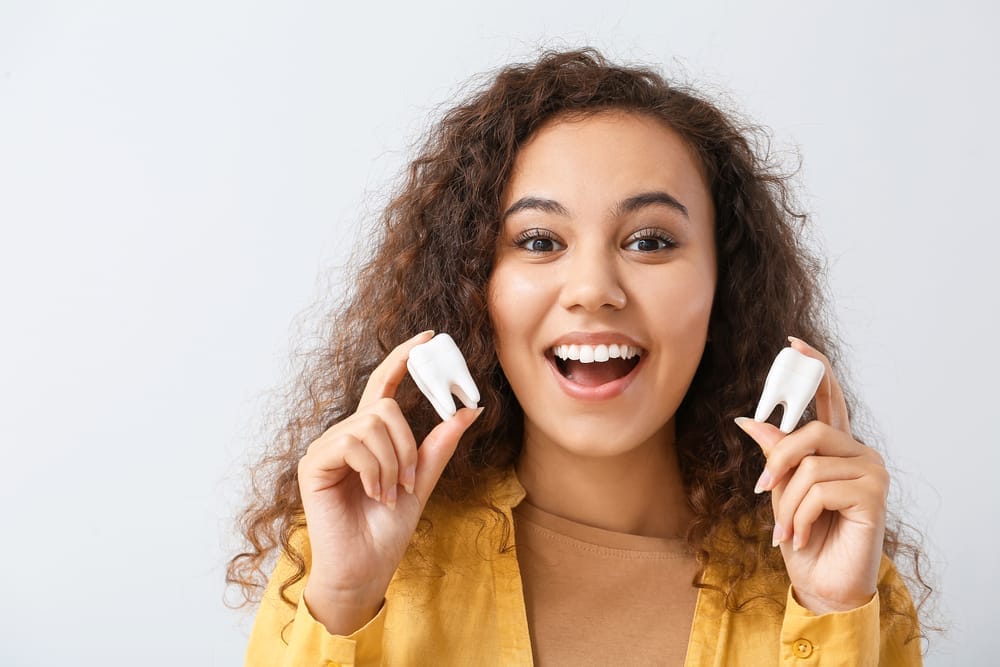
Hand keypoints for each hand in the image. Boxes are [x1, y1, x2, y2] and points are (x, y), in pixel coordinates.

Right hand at [297, 330, 481, 633]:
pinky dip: (374, 469)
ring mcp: (326, 447)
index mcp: (369, 437)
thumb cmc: (386, 531)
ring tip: (388, 493)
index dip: (402, 359)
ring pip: (372, 424)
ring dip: (393, 462)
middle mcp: (344, 435)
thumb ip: (438, 447)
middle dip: (407, 444)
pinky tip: (374, 493)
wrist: (365, 569)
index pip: (384, 386)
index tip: (426, 337)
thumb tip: (468, 411)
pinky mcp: (314, 462)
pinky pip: (354, 443)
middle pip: (385, 408)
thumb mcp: (421, 482)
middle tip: (407, 482)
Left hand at [735, 337, 888, 613]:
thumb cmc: (804, 536)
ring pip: (810, 464)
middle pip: (811, 431)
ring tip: (785, 529)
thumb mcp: (780, 490)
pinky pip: (820, 489)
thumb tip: (749, 418)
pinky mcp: (874, 495)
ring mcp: (871, 471)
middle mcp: (860, 452)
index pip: (829, 398)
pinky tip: (800, 536)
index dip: (814, 369)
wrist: (822, 583)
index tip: (793, 344)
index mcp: (837, 447)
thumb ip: (775, 453)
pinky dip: (798, 515)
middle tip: (760, 487)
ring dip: (786, 501)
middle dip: (779, 459)